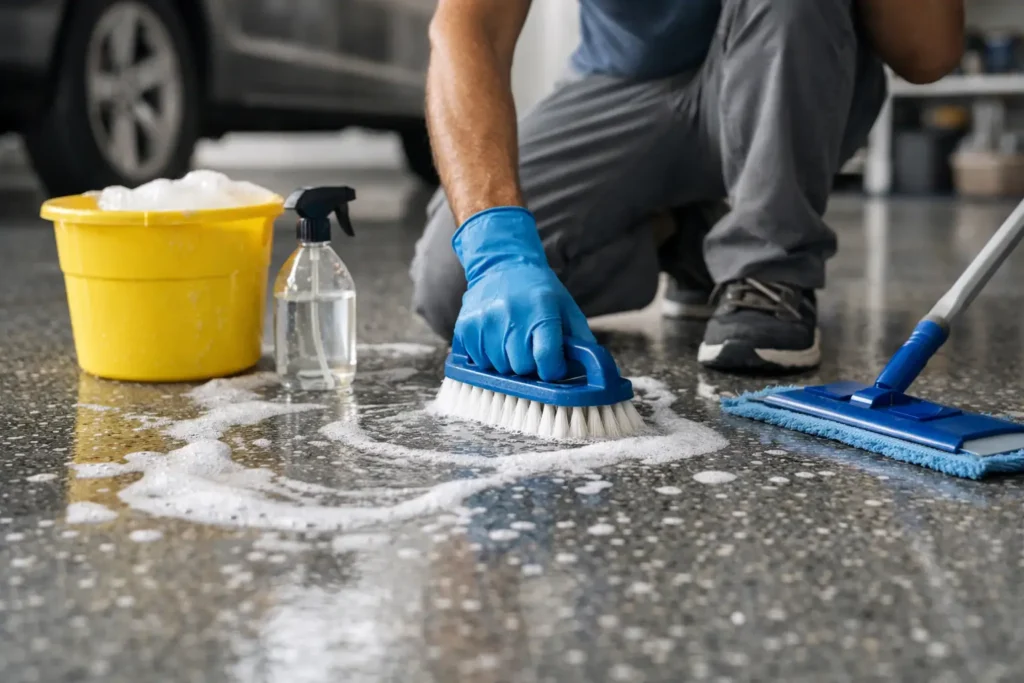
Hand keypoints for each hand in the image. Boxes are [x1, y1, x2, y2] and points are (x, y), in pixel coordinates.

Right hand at [452, 207, 594, 380]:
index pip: (547, 360)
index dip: (553, 370)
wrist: (501, 264)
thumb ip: (580, 341)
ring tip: (512, 342)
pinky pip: (477, 362)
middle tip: (531, 349)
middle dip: (530, 366)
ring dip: (508, 363)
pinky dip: (487, 358)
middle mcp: (511, 316)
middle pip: (522, 368)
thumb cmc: (538, 291)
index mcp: (541, 312)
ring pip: (498, 369)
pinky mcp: (465, 327)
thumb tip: (591, 372)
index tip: (553, 365)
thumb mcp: (566, 308)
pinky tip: (495, 340)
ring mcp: (484, 322)